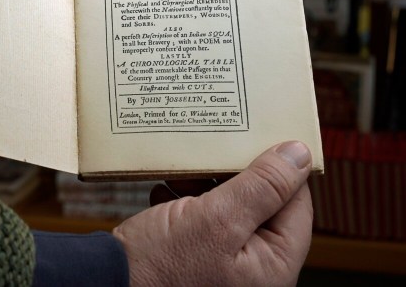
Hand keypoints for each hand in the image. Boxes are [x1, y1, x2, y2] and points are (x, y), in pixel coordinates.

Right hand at [112, 141, 312, 286]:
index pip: (296, 204)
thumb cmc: (160, 266)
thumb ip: (263, 187)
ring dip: (208, 184)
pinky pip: (203, 219)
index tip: (263, 134)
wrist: (106, 283)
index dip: (282, 167)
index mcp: (272, 265)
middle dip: (236, 172)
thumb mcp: (216, 218)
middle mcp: (253, 268)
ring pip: (230, 207)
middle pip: (262, 203)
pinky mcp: (196, 257)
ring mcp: (224, 263)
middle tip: (220, 145)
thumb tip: (299, 155)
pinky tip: (168, 192)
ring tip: (186, 171)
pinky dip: (188, 201)